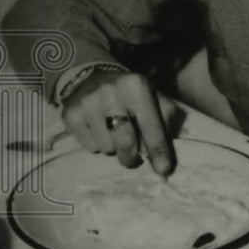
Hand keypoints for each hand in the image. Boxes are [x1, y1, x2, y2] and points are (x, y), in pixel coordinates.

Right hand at [61, 69, 179, 175]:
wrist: (92, 77)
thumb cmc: (131, 94)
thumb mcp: (153, 98)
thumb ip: (167, 119)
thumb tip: (176, 144)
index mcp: (137, 87)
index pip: (151, 125)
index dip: (158, 150)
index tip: (164, 170)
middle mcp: (111, 92)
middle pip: (126, 142)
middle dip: (132, 157)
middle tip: (133, 157)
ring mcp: (88, 103)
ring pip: (106, 148)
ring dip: (113, 148)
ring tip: (113, 133)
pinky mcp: (71, 114)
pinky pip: (89, 147)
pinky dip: (97, 144)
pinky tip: (98, 129)